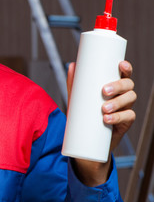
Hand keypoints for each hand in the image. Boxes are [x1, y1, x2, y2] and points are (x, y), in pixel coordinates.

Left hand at [66, 61, 136, 185]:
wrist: (87, 137)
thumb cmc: (85, 112)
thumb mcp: (78, 97)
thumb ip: (75, 82)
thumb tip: (72, 66)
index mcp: (114, 85)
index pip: (124, 74)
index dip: (126, 68)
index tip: (121, 65)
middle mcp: (122, 94)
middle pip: (128, 85)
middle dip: (118, 86)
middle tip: (104, 91)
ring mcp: (126, 108)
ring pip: (130, 99)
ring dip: (117, 102)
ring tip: (104, 108)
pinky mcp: (126, 122)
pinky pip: (128, 117)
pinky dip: (118, 117)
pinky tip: (107, 119)